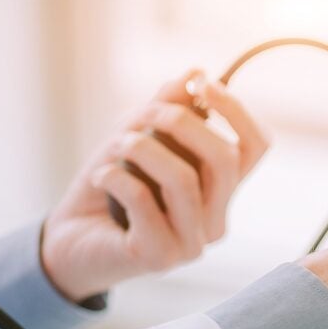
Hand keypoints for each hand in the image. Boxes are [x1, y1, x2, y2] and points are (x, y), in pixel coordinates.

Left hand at [41, 69, 269, 301]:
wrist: (72, 239)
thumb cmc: (109, 188)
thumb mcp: (137, 136)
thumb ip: (166, 108)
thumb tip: (197, 71)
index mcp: (221, 192)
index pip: (255, 148)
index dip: (236, 111)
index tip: (203, 85)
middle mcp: (216, 220)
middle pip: (225, 161)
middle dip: (182, 123)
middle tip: (145, 115)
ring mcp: (192, 243)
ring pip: (184, 181)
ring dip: (142, 148)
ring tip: (117, 145)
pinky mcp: (161, 256)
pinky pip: (145, 201)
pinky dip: (115, 176)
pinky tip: (100, 177)